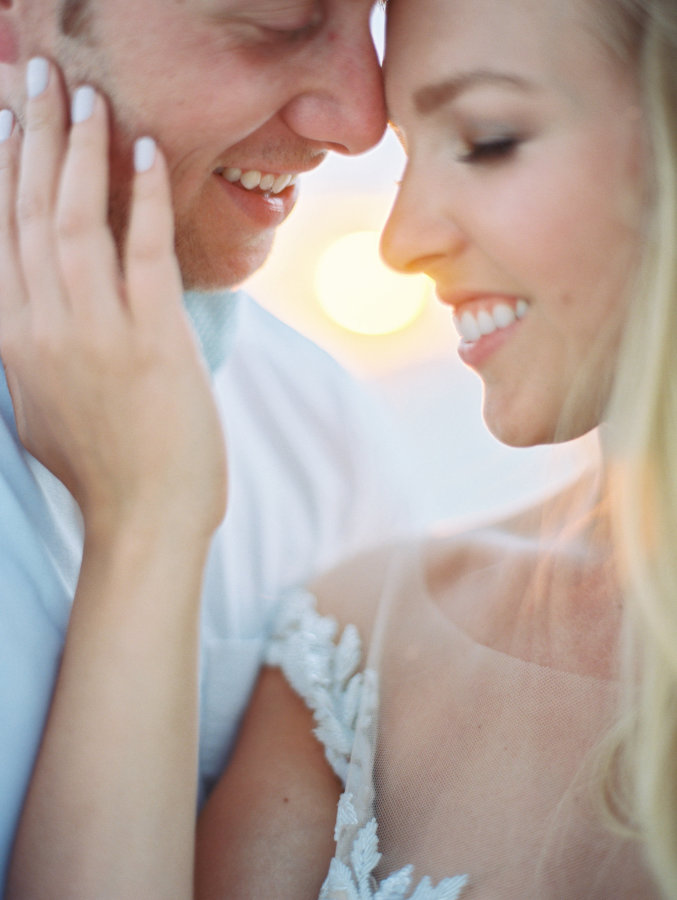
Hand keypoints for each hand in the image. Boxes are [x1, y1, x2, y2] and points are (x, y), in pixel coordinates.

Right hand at [0, 59, 226, 541]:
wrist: (145, 521)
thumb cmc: (103, 469)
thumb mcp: (42, 407)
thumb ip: (33, 351)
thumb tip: (32, 311)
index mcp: (16, 341)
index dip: (0, 171)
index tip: (4, 121)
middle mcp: (44, 327)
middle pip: (27, 212)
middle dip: (31, 137)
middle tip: (37, 78)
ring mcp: (96, 332)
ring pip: (74, 220)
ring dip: (79, 151)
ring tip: (83, 97)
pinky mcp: (153, 340)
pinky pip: (142, 251)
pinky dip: (142, 196)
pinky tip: (145, 151)